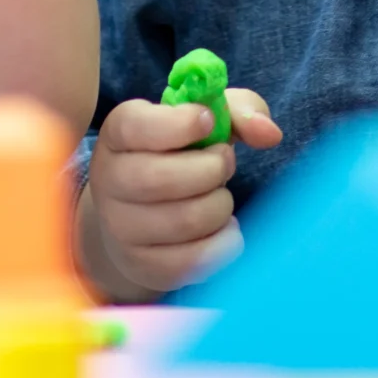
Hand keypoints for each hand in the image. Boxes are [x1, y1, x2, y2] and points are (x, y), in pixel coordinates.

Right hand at [76, 89, 280, 299]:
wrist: (142, 216)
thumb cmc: (177, 156)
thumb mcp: (202, 121)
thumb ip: (236, 112)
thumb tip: (269, 133)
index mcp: (118, 134)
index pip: (136, 126)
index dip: (179, 124)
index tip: (209, 121)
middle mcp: (108, 181)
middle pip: (163, 179)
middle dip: (212, 168)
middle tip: (224, 162)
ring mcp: (121, 229)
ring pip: (186, 220)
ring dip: (220, 205)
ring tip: (218, 195)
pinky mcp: (143, 266)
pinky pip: (197, 259)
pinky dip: (225, 240)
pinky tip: (222, 226)